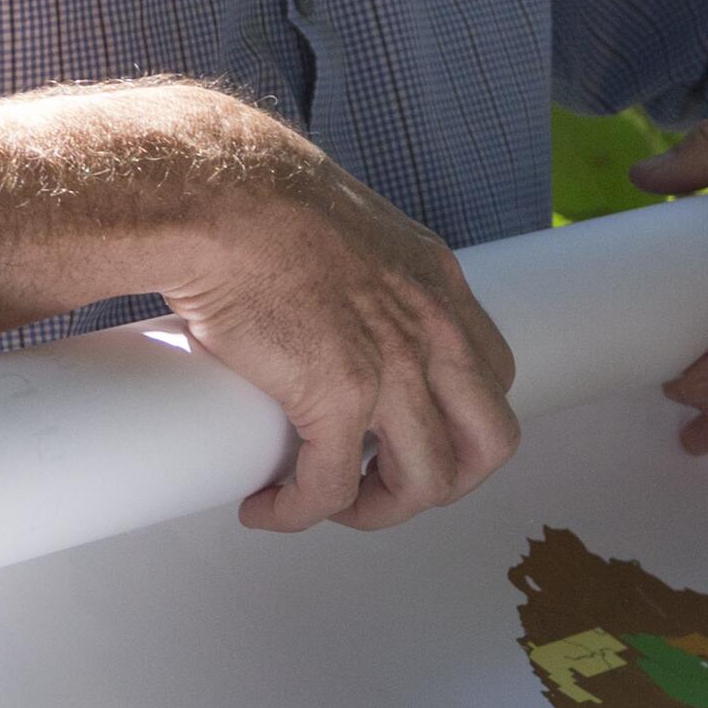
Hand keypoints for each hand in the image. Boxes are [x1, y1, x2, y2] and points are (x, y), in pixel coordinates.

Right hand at [159, 116, 520, 533]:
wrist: (215, 195)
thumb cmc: (254, 201)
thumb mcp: (345, 232)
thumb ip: (357, 276)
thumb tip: (322, 310)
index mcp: (436, 284)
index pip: (493, 375)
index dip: (459, 422)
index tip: (407, 432)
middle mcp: (432, 328)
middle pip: (491, 442)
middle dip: (444, 481)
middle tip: (385, 486)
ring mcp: (393, 366)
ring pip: (426, 482)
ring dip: (378, 510)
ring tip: (323, 502)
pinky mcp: (337, 395)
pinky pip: (332, 487)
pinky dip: (299, 512)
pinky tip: (267, 507)